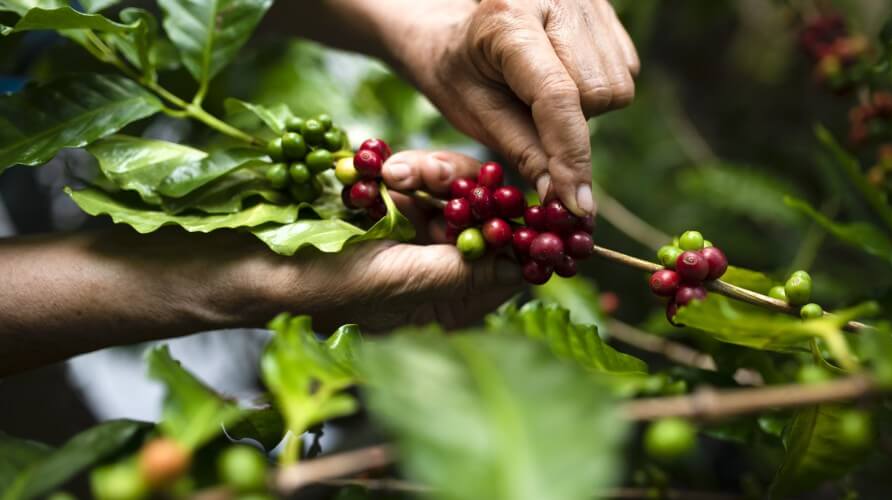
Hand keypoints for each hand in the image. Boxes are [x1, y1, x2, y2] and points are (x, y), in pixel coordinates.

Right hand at [0, 151, 520, 373]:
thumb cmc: (308, 281)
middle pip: (475, 234)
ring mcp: (397, 245)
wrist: (232, 262)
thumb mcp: (389, 281)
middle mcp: (421, 279)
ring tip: (402, 172)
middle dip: (467, 200)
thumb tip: (513, 266)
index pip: (495, 278)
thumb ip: (451, 272)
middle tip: (451, 178)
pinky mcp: (375, 217)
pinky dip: (407, 177)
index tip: (542, 215)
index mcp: (429, 308)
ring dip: (433, 182)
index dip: (521, 247)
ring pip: (445, 206)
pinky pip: (411, 192)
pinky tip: (389, 171)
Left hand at [380, 0, 639, 214]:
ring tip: (542, 93)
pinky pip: (625, 72)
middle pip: (597, 93)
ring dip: (585, 109)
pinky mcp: (607, 10)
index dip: (570, 157)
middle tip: (531, 115)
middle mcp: (558, 0)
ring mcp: (588, 1)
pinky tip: (563, 76)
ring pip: (617, 87)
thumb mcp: (473, 112)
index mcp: (509, 19)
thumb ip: (521, 151)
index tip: (576, 205)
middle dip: (570, 125)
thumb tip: (562, 200)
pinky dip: (596, 90)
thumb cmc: (456, 72)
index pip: (556, 97)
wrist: (458, 29)